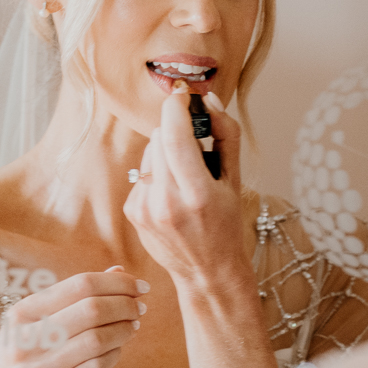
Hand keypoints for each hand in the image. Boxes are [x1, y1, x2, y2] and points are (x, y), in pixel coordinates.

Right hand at [0, 266, 144, 367]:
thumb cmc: (19, 361)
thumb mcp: (33, 325)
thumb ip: (73, 297)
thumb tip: (118, 271)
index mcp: (21, 314)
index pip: (79, 285)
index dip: (117, 283)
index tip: (139, 286)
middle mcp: (24, 340)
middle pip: (92, 310)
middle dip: (126, 305)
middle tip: (139, 307)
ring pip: (98, 340)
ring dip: (124, 330)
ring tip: (132, 327)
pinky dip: (114, 355)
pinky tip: (117, 350)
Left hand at [125, 90, 250, 289]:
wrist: (207, 271)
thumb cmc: (226, 225)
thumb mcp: (236, 182)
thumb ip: (226, 136)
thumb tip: (210, 101)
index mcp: (197, 194)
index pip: (175, 137)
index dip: (176, 108)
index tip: (182, 96)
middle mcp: (166, 202)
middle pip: (160, 139)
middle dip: (176, 131)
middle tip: (194, 146)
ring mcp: (145, 208)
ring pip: (149, 153)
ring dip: (165, 152)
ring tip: (184, 176)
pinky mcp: (132, 211)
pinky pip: (142, 172)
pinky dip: (157, 174)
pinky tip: (171, 193)